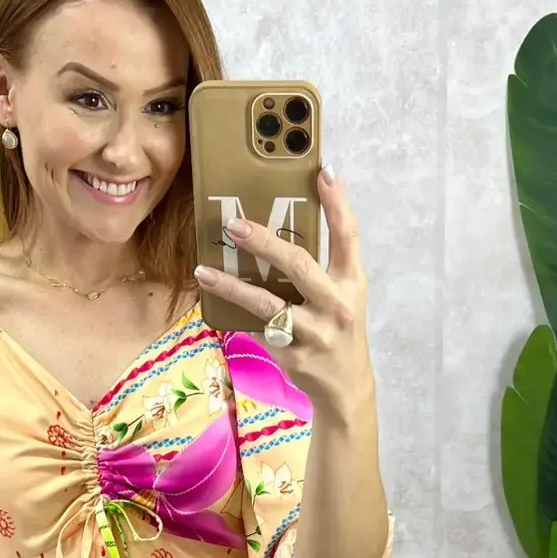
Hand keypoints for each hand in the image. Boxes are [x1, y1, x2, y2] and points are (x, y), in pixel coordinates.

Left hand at [194, 166, 372, 409]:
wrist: (345, 386)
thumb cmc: (337, 329)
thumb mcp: (342, 295)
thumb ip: (321, 266)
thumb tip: (279, 228)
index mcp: (351, 282)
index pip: (348, 236)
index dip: (337, 203)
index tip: (322, 172)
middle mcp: (337, 305)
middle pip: (299, 266)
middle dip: (265, 243)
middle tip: (235, 225)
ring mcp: (316, 333)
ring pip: (268, 304)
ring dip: (232, 286)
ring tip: (204, 271)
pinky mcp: (294, 356)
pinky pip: (258, 329)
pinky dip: (236, 316)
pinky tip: (215, 303)